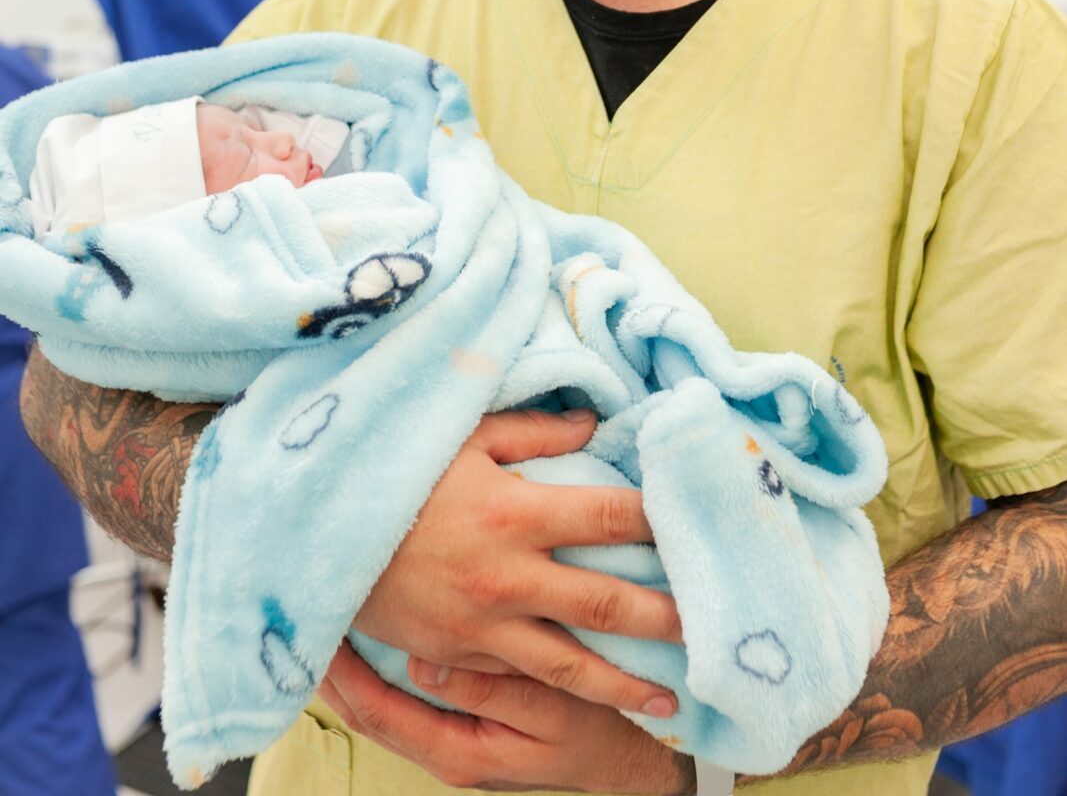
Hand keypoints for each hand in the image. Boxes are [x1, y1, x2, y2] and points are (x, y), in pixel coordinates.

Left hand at [321, 640, 695, 794]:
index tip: (319, 630)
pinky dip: (382, 662)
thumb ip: (487, 691)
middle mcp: (442, 745)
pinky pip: (405, 691)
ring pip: (382, 700)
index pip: (376, 713)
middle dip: (333, 668)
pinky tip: (377, 627)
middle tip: (305, 614)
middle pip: (366, 709)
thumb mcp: (548, 715)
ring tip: (328, 616)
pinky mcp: (462, 713)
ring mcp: (450, 731)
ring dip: (352, 664)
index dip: (343, 676)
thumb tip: (423, 665)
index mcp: (455, 751)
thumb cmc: (590, 732)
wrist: (624, 759)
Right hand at [356, 409, 682, 716]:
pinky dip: (562, 690)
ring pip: (571, 663)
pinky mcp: (458, 652)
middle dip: (665, 616)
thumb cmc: (394, 470)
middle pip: (607, 603)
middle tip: (713, 627)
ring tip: (672, 697)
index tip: (694, 524)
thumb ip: (533, 430)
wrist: (317, 533)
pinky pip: (521, 676)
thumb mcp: (462, 435)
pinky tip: (592, 700)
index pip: (610, 516)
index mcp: (516, 511)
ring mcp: (483, 624)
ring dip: (626, 681)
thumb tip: (593, 422)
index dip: (658, 520)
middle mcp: (509, 575)